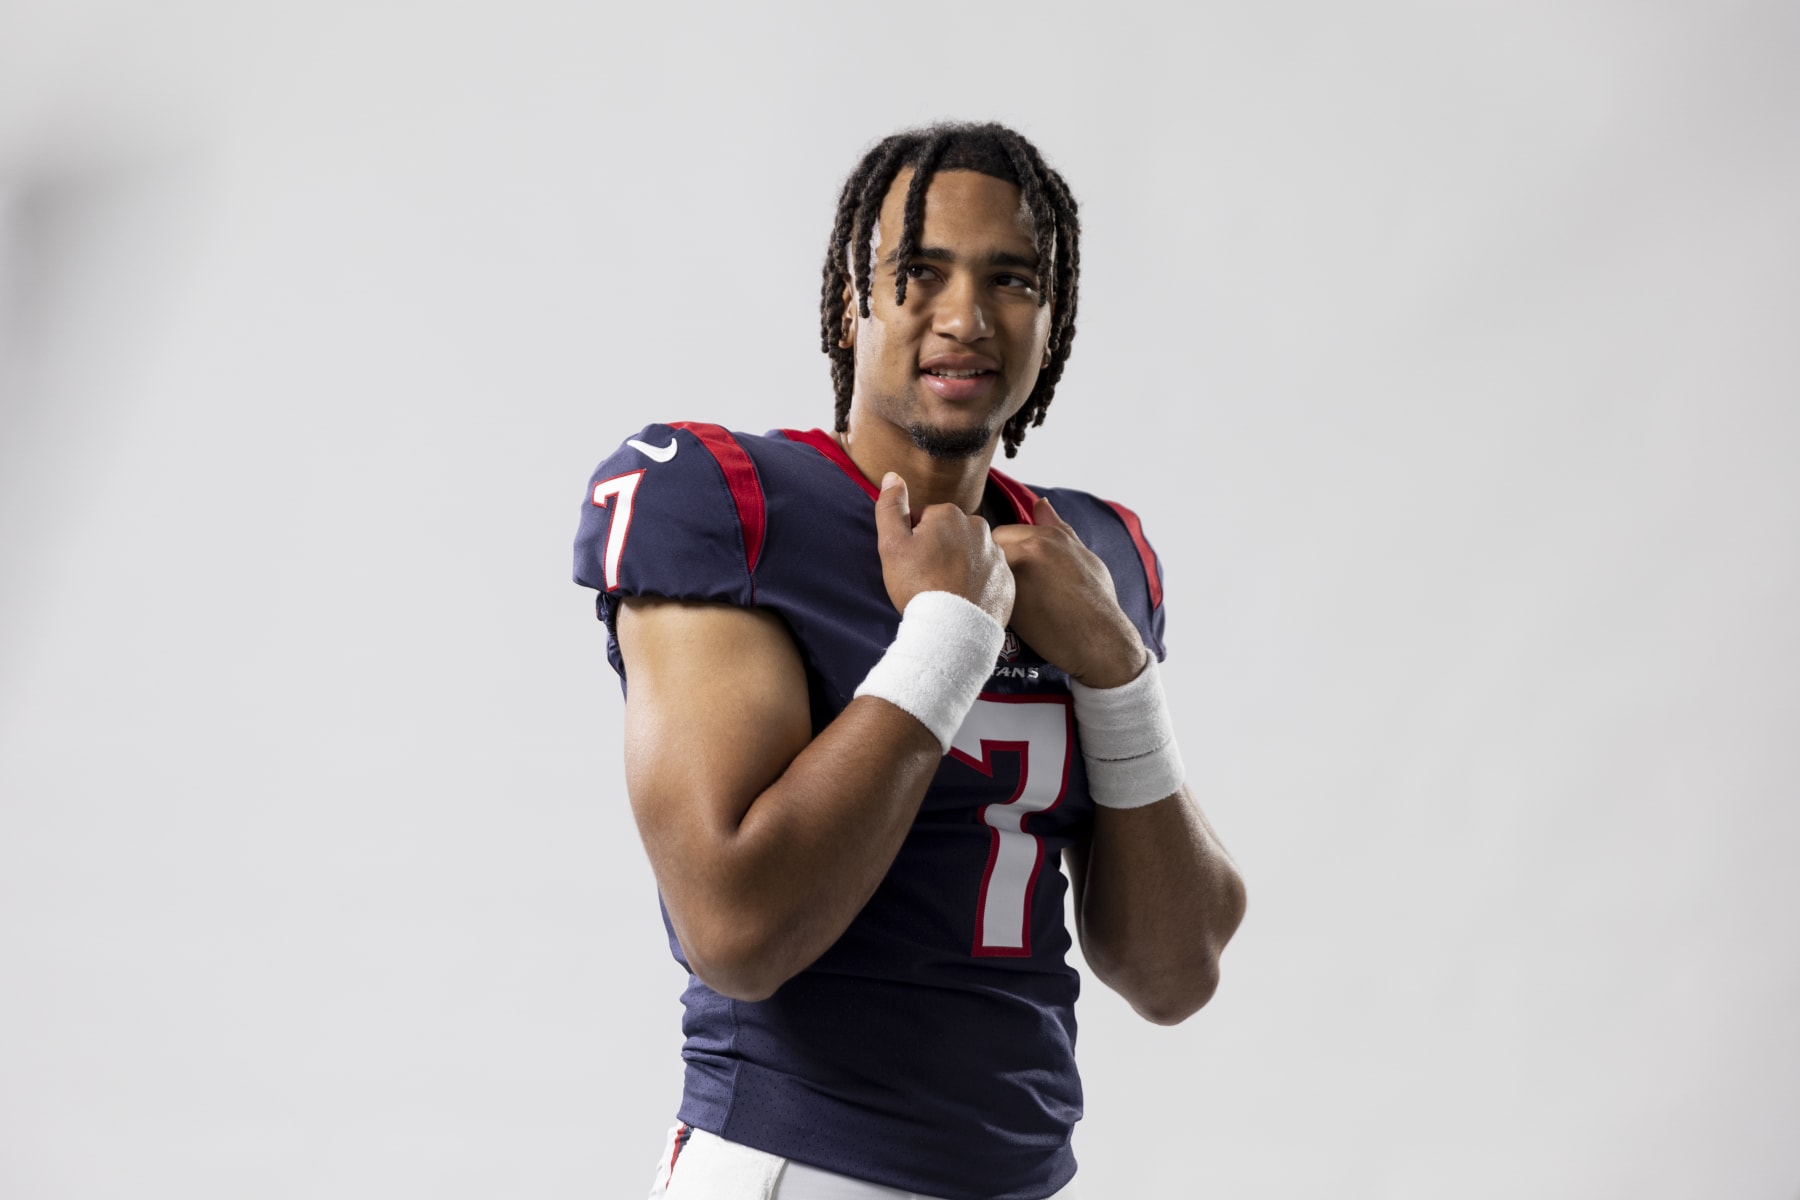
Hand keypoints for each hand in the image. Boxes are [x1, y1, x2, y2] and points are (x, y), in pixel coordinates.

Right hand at [874, 473, 1013, 624]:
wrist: (952, 630)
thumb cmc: (918, 586)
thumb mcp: (892, 545)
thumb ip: (891, 507)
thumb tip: (892, 476)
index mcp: (950, 515)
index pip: (926, 520)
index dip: (914, 542)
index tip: (912, 564)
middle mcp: (979, 528)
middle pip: (951, 535)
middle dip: (939, 551)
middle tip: (927, 579)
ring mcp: (996, 554)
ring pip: (970, 554)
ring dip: (959, 567)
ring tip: (946, 591)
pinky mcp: (1007, 580)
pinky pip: (988, 576)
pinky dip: (977, 584)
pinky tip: (964, 600)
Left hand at [991, 497, 1148, 687]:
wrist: (1100, 640)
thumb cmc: (1096, 601)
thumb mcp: (1083, 556)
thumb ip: (1058, 528)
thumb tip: (1041, 503)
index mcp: (1050, 535)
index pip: (1004, 533)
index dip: (1005, 555)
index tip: (1014, 574)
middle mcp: (1034, 546)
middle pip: (990, 547)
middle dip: (994, 565)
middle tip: (1007, 588)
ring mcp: (1020, 571)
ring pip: (986, 569)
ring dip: (989, 582)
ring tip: (1007, 601)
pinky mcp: (1009, 598)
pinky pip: (986, 593)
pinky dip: (991, 602)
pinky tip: (1008, 614)